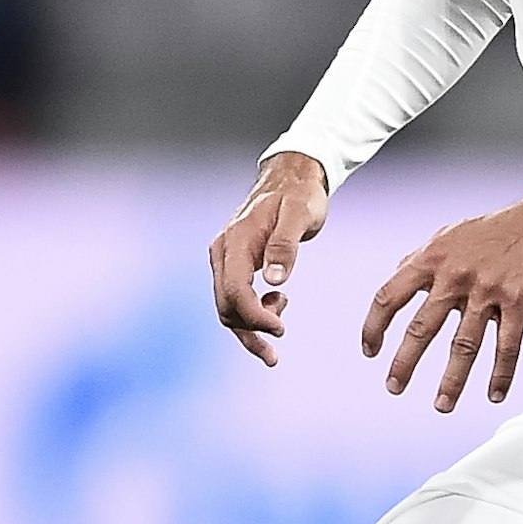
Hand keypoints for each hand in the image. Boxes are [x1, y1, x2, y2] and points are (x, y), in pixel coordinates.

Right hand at [209, 151, 332, 364]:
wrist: (290, 177)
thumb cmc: (298, 195)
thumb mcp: (300, 215)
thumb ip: (286, 246)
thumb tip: (275, 280)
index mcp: (235, 242)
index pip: (235, 292)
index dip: (255, 317)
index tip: (281, 330)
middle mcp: (222, 252)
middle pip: (226, 306)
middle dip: (250, 331)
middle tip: (278, 346)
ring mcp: (225, 258)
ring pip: (227, 307)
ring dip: (250, 327)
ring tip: (281, 329)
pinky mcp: (233, 263)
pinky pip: (234, 297)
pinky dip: (251, 312)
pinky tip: (277, 305)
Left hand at [360, 178, 522, 411]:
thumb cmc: (497, 229)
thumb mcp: (450, 234)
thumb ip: (422, 256)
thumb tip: (396, 275)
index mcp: (432, 258)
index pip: (389, 296)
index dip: (374, 327)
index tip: (370, 352)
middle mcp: (456, 276)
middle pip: (422, 327)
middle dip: (404, 363)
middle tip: (393, 388)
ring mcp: (488, 290)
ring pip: (464, 345)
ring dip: (452, 381)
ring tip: (441, 406)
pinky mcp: (520, 302)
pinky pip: (508, 347)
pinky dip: (501, 375)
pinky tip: (494, 395)